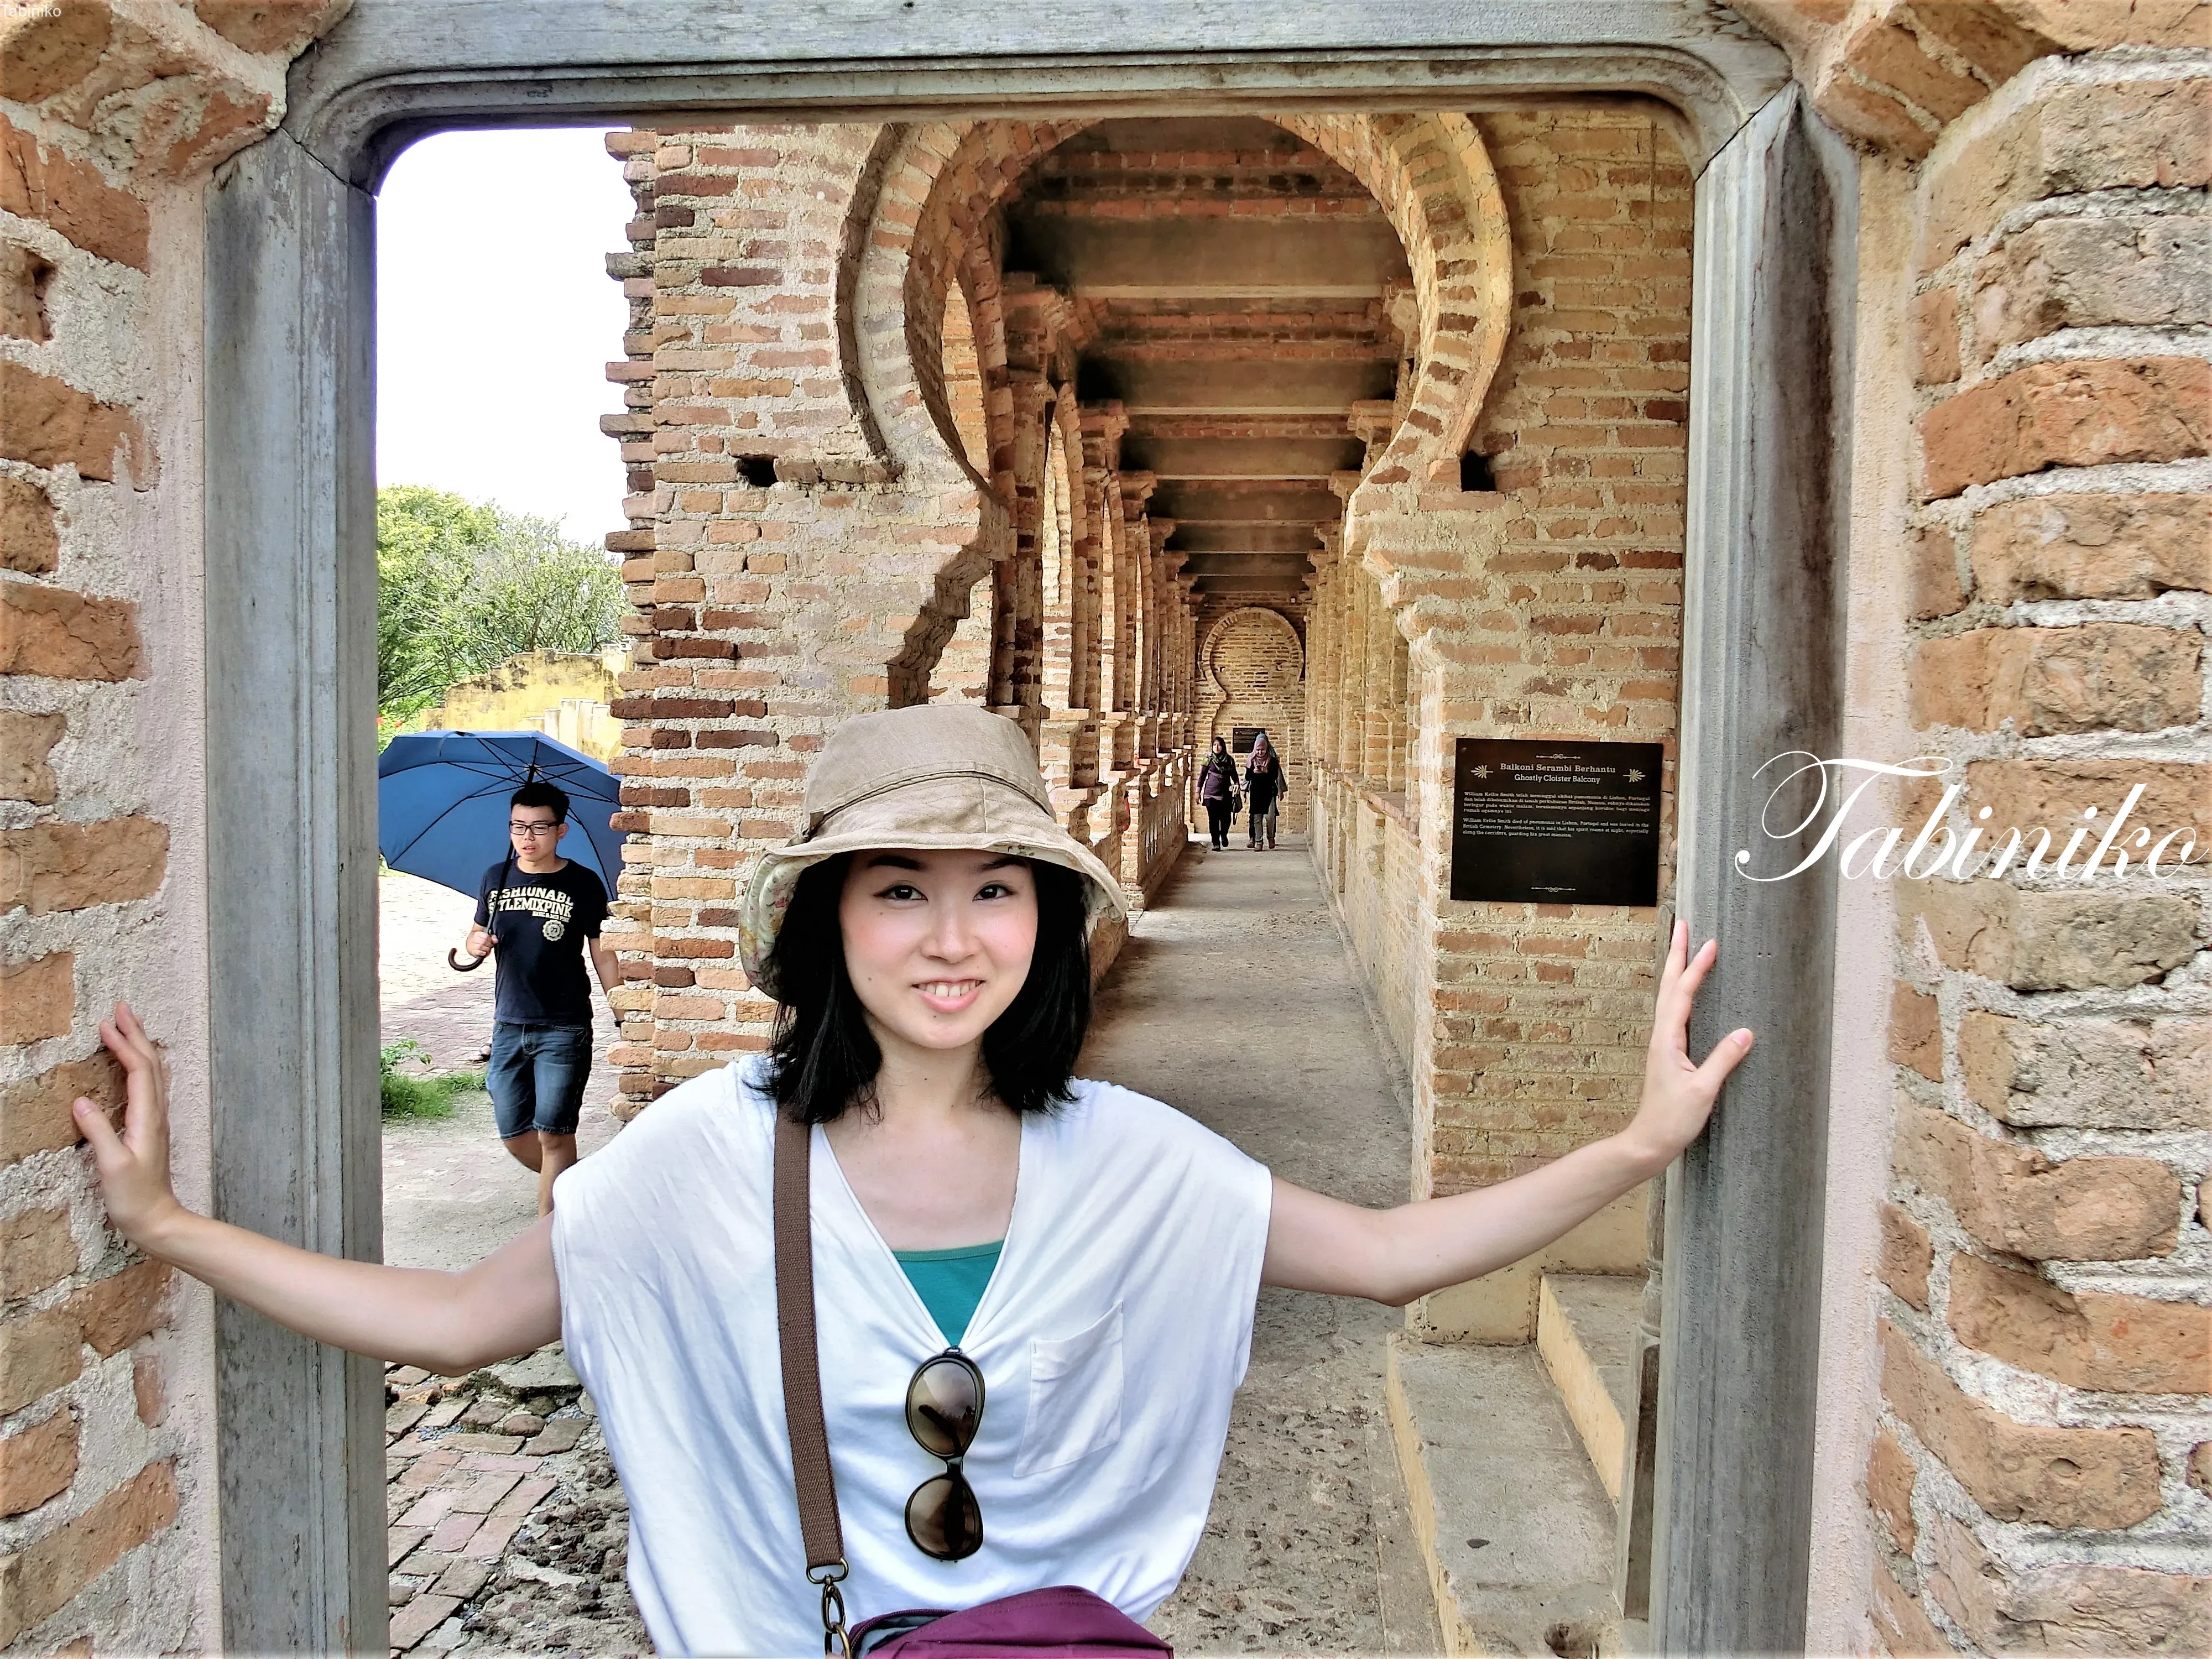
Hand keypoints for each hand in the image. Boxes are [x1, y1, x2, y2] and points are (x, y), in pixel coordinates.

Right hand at [73, 1003, 186, 1252]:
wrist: (157, 1219)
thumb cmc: (134, 1197)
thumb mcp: (111, 1166)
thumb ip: (98, 1132)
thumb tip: (80, 1100)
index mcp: (148, 1117)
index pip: (138, 1070)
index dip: (123, 1044)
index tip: (106, 1023)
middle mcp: (156, 1113)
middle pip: (150, 1063)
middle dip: (135, 1034)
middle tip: (122, 1008)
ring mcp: (156, 1120)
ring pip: (152, 1073)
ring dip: (140, 1046)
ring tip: (128, 1025)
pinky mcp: (150, 1129)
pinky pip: (148, 1086)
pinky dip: (140, 1066)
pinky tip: (136, 1065)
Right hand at [465, 926, 493, 958]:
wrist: (470, 944)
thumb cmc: (480, 940)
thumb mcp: (487, 936)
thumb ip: (492, 937)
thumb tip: (496, 941)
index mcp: (476, 934)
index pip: (485, 936)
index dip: (490, 940)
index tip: (490, 941)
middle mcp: (472, 939)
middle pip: (483, 941)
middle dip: (489, 944)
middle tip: (490, 946)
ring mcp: (471, 945)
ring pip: (480, 946)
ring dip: (486, 949)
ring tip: (487, 949)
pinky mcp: (472, 952)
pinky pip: (477, 952)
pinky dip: (482, 953)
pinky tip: (484, 953)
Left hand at [1619, 921, 1752, 1172]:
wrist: (1649, 1141)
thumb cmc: (1672, 1120)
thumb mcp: (1703, 1091)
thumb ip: (1723, 1060)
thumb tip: (1746, 1033)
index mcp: (1667, 1040)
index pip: (1683, 994)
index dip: (1697, 967)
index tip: (1710, 942)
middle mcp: (1661, 1036)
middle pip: (1669, 986)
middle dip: (1677, 954)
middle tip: (1683, 925)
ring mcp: (1663, 1043)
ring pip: (1669, 997)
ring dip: (1677, 969)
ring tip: (1685, 946)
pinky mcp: (1668, 1053)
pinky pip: (1674, 1013)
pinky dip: (1680, 992)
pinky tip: (1688, 993)